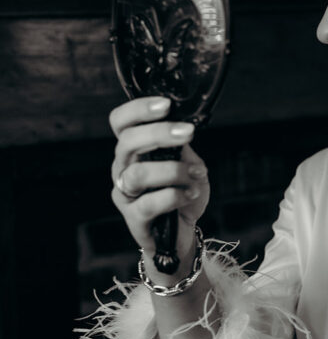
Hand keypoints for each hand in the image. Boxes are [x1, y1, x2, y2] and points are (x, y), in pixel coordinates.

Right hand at [109, 97, 209, 257]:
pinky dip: (176, 195)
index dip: (138, 109)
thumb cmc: (182, 194)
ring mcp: (124, 194)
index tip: (166, 105)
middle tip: (188, 133)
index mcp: (133, 150)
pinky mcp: (134, 218)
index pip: (121, 122)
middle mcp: (122, 168)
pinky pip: (150, 203)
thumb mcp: (187, 163)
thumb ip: (181, 146)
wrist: (181, 233)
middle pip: (126, 142)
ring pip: (138, 174)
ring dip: (173, 171)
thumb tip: (185, 126)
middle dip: (159, 133)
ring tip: (196, 175)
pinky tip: (191, 194)